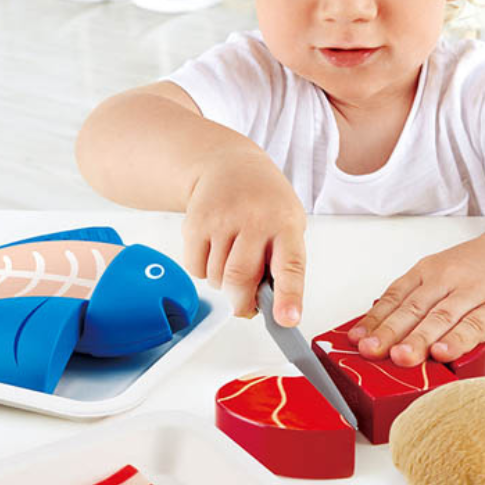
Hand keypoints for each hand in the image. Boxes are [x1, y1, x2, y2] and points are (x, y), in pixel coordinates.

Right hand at [182, 148, 306, 324]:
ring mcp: (222, 220)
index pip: (290, 265)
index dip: (289, 297)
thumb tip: (265, 307)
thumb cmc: (265, 201)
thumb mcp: (288, 224)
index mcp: (286, 224)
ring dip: (223, 284)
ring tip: (232, 260)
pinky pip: (195, 269)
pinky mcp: (195, 223)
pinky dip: (204, 272)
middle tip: (246, 305)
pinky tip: (214, 250)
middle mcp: (254, 220)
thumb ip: (281, 263)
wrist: (230, 164)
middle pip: (240, 279)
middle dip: (241, 303)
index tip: (287, 319)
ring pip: (216, 279)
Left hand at [347, 232, 484, 366]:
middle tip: (371, 351)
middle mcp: (446, 280)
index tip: (356, 339)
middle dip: (390, 332)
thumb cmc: (472, 270)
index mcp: (426, 272)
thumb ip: (411, 300)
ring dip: (419, 339)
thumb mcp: (438, 275)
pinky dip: (458, 340)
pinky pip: (475, 326)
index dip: (374, 319)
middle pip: (413, 309)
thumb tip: (374, 329)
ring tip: (402, 357)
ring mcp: (472, 294)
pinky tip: (443, 353)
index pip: (395, 297)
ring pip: (441, 317)